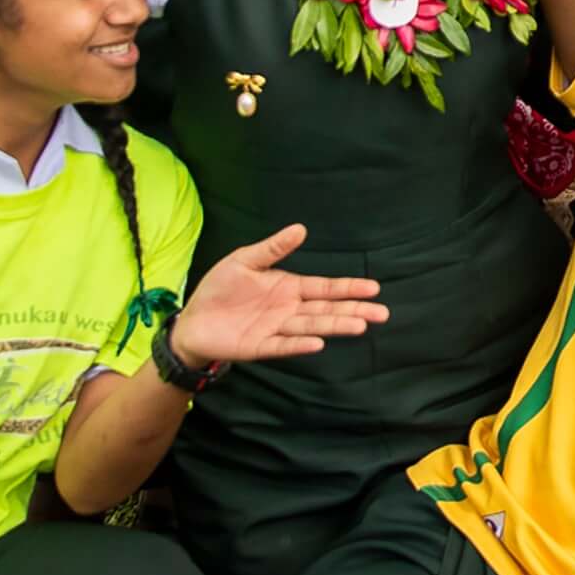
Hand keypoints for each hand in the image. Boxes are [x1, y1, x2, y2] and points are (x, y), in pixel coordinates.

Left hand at [168, 222, 390, 365]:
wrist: (193, 319)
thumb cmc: (220, 289)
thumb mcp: (244, 260)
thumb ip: (272, 248)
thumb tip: (301, 229)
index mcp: (288, 288)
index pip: (324, 288)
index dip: (348, 288)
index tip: (374, 288)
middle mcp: (288, 310)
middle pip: (326, 310)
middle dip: (353, 310)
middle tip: (382, 313)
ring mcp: (276, 329)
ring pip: (311, 327)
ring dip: (334, 326)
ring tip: (360, 325)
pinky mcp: (259, 346)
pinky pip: (282, 346)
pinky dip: (299, 345)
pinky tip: (317, 343)